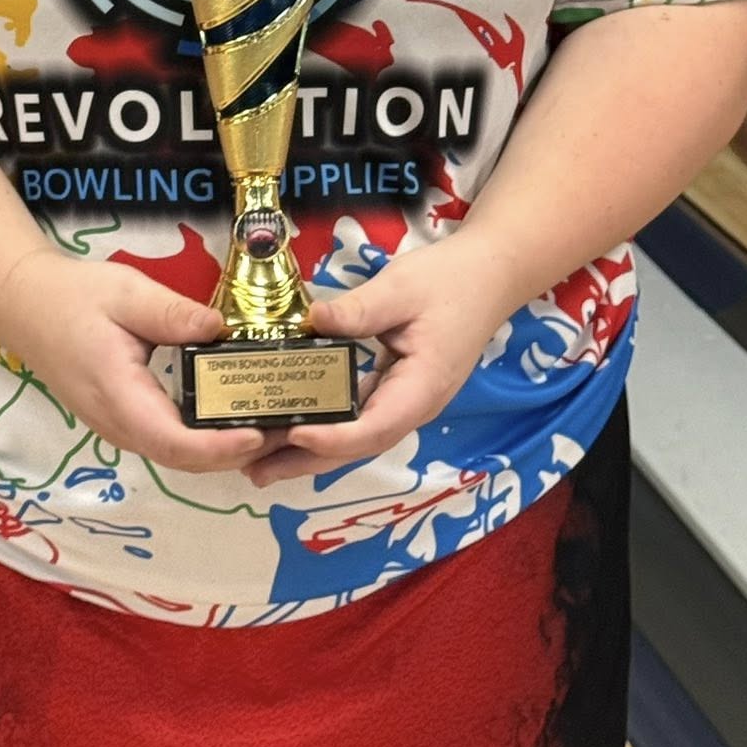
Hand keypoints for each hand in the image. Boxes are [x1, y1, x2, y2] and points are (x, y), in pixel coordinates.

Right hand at [9, 251, 277, 474]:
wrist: (26, 306)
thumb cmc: (74, 298)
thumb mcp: (127, 293)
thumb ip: (173, 314)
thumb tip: (221, 330)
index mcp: (119, 395)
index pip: (174, 441)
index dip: (219, 447)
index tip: (258, 433)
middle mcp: (118, 424)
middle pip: (182, 459)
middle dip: (234, 454)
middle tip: (284, 430)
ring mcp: (118, 427)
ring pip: (176, 456)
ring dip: (222, 451)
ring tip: (269, 427)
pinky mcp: (123, 420)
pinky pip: (168, 441)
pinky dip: (204, 440)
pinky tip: (233, 418)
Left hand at [246, 236, 514, 487]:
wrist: (490, 275)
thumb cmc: (450, 281)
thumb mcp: (401, 288)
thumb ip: (359, 309)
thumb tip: (312, 320)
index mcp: (421, 387)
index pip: (375, 427)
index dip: (334, 437)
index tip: (295, 433)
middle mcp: (413, 405)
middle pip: (358, 445)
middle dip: (308, 460)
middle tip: (256, 471)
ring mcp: (405, 400)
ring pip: (356, 435)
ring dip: (311, 450)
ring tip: (262, 461)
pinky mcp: (395, 388)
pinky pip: (358, 415)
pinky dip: (326, 424)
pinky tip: (293, 425)